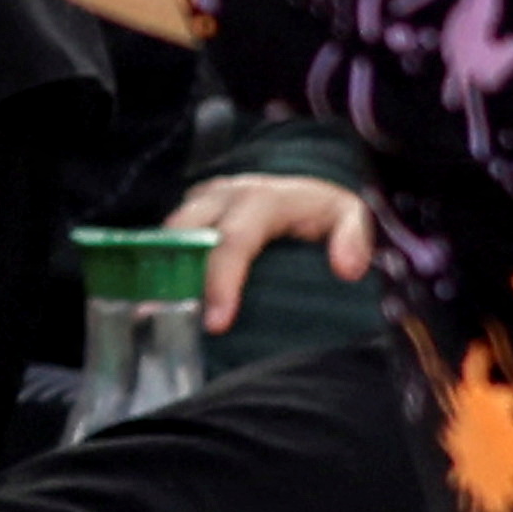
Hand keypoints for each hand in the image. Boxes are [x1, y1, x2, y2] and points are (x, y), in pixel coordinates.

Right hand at [178, 171, 378, 331]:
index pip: (234, 240)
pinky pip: (168, 236)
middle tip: (167, 320)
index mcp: (262, 198)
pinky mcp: (192, 210)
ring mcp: (203, 199)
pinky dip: (163, 264)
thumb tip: (346, 268)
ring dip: (162, 270)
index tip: (216, 323)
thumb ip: (354, 237)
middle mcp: (225, 194)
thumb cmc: (324, 210)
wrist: (303, 188)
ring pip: (170, 232)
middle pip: (186, 232)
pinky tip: (163, 297)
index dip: (221, 281)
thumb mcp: (350, 215)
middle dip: (174, 276)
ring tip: (158, 314)